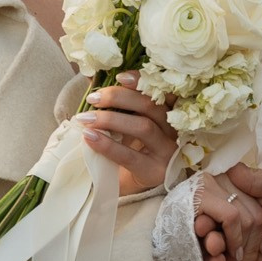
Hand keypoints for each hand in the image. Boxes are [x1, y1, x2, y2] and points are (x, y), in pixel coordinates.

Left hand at [78, 76, 174, 197]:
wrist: (131, 184)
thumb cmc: (131, 148)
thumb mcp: (129, 124)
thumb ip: (120, 104)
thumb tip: (93, 78)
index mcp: (171, 113)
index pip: (162, 91)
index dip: (142, 82)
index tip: (119, 76)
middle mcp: (175, 130)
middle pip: (151, 106)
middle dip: (119, 97)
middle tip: (94, 98)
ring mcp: (168, 152)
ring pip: (143, 127)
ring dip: (111, 119)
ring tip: (86, 118)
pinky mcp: (155, 171)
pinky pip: (130, 156)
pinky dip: (108, 145)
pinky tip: (90, 138)